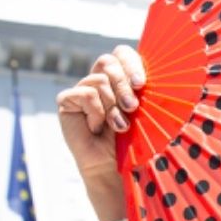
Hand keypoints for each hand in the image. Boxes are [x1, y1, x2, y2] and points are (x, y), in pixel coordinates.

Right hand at [55, 45, 144, 187]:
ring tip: (119, 127)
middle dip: (123, 84)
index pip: (122, 53)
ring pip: (99, 80)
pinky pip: (86, 93)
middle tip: (132, 107)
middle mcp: (101, 79)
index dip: (131, 63)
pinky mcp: (68, 100)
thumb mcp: (145, 112)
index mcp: (121, 77)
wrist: (114, 166)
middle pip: (108, 61)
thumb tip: (152, 72)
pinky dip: (97, 112)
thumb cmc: (134, 140)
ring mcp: (83, 88)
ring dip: (113, 106)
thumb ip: (143, 90)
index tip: (141, 83)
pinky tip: (98, 128)